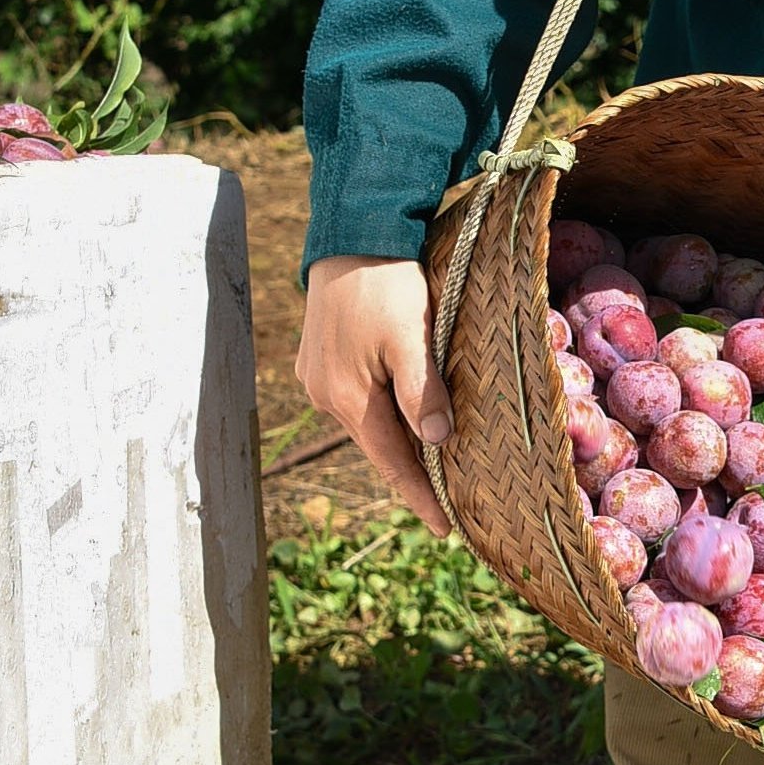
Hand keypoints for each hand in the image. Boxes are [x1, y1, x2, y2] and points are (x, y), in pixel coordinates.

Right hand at [296, 255, 452, 532]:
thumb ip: (423, 392)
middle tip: (446, 504)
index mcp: (347, 398)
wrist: (350, 235)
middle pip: (377, 445)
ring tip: (429, 465)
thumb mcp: (411, 336)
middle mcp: (324, 395)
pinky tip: (401, 415)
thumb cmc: (385, 283)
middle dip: (411, 472)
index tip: (446, 530)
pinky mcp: (318, 357)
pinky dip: (381, 413)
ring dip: (396, 440)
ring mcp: (317, 376)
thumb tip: (438, 442)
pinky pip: (355, 398)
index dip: (420, 496)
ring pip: (366, 422)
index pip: (391, 463)